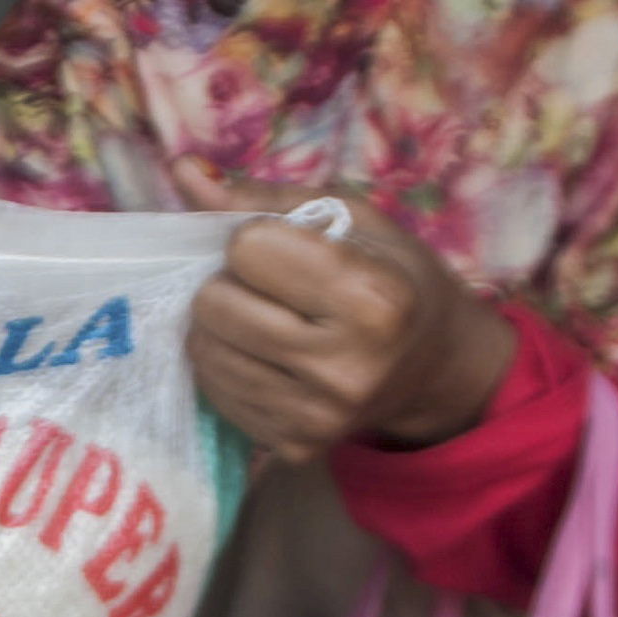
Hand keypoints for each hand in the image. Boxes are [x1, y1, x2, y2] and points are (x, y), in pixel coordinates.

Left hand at [174, 160, 513, 461]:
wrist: (435, 368)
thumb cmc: (394, 278)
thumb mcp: (350, 220)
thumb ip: (262, 197)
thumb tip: (182, 170)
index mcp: (373, 297)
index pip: (248, 247)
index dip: (255, 238)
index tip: (287, 248)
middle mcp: (347, 366)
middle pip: (214, 303)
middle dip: (229, 283)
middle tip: (268, 287)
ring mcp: (319, 416)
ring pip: (204, 350)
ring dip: (221, 325)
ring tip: (266, 318)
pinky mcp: (294, 446)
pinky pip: (214, 393)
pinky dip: (228, 365)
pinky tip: (267, 357)